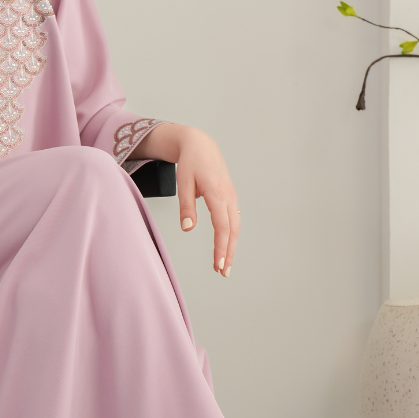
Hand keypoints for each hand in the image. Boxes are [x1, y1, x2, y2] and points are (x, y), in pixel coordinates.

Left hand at [132, 122, 239, 276]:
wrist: (201, 145)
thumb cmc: (190, 163)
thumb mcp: (183, 182)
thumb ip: (186, 206)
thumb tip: (187, 228)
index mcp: (217, 193)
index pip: (222, 227)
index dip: (221, 247)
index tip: (218, 264)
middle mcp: (228, 197)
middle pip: (233, 231)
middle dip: (229, 253)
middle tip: (223, 273)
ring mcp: (231, 197)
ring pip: (235, 227)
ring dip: (230, 247)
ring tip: (223, 265)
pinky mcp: (230, 198)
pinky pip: (233, 220)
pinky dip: (231, 236)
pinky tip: (225, 247)